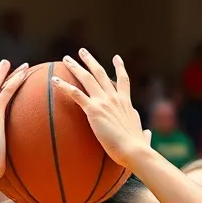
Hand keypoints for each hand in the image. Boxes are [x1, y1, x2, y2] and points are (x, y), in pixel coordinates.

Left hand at [55, 51, 148, 169]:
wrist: (134, 150)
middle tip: (82, 52)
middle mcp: (115, 98)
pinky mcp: (94, 110)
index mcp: (126, 103)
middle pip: (101, 74)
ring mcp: (104, 102)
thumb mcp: (143, 136)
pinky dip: (64, 85)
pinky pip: (75, 94)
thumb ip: (144, 133)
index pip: (123, 81)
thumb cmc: (138, 148)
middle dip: (90, 61)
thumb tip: (147, 134)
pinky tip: (54, 80)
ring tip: (66, 59)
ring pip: (87, 78)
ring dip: (76, 67)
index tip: (116, 57)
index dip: (119, 68)